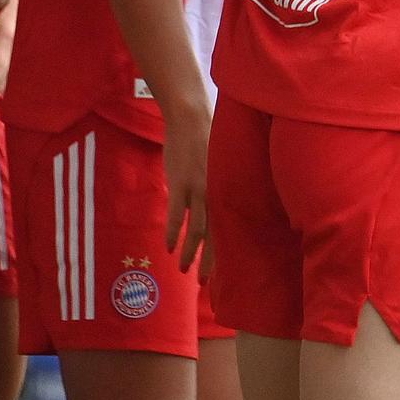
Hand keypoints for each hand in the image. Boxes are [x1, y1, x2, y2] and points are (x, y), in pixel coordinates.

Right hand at [161, 98, 214, 276]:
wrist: (191, 116)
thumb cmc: (207, 137)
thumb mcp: (220, 165)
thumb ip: (219, 186)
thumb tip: (216, 204)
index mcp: (227, 189)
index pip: (230, 227)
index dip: (226, 250)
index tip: (225, 270)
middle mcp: (216, 193)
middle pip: (215, 235)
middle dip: (210, 261)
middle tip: (206, 283)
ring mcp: (197, 188)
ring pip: (196, 229)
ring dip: (190, 253)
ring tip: (184, 270)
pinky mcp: (180, 182)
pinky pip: (176, 214)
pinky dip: (173, 233)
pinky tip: (169, 248)